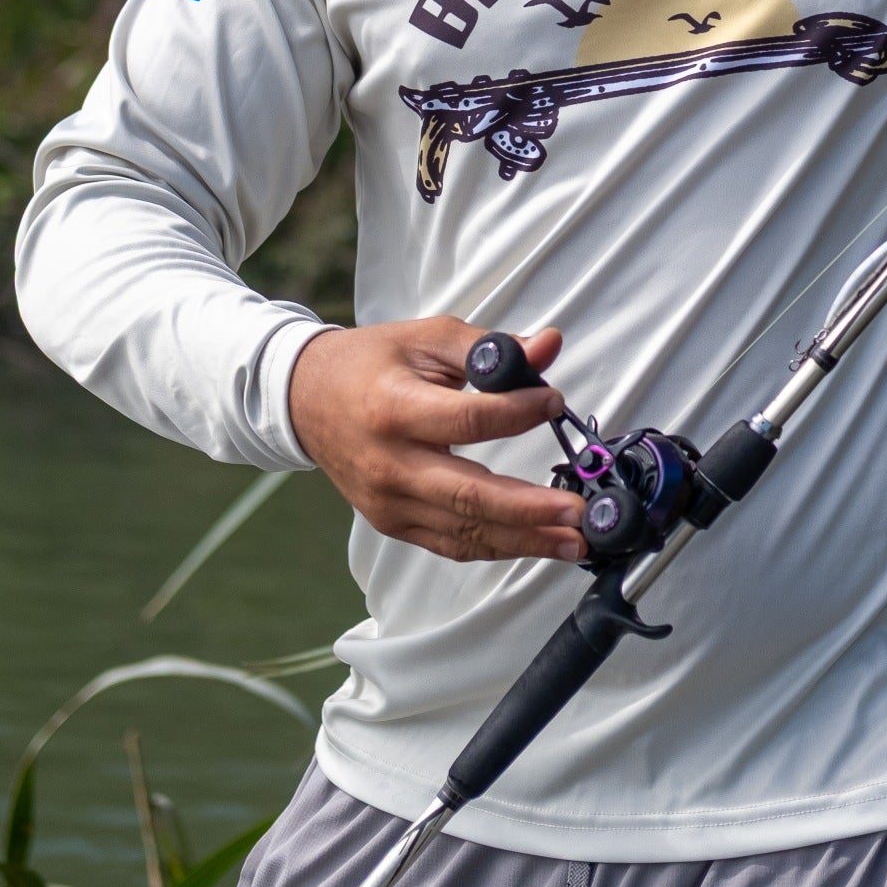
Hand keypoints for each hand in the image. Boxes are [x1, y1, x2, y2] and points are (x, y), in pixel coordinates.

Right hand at [287, 315, 584, 562]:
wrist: (306, 400)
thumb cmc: (371, 364)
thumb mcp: (427, 338)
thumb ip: (489, 347)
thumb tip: (548, 347)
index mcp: (393, 409)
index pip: (465, 420)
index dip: (515, 413)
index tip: (555, 403)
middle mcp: (389, 464)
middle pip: (467, 495)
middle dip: (529, 509)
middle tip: (579, 513)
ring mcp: (388, 502)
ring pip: (464, 532)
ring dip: (524, 540)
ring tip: (574, 541)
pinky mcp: (392, 524)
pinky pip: (450, 544)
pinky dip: (495, 547)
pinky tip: (535, 543)